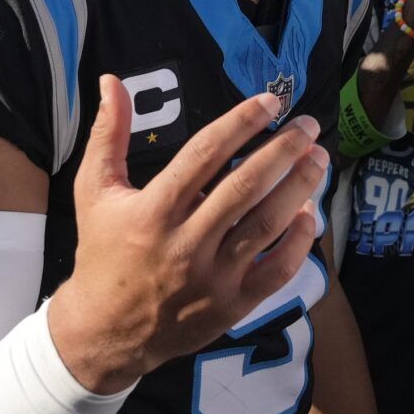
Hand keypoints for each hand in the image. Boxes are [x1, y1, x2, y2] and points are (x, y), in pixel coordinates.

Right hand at [47, 78, 329, 393]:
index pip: (205, 154)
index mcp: (153, 210)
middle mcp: (185, 243)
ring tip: (319, 158)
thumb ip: (108, 135)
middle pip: (246, 187)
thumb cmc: (102, 252)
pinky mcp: (232, 305)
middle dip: (284, 150)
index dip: (241, 123)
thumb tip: (111, 82)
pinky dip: (298, 242)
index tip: (271, 102)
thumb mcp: (94, 191)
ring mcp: (212, 277)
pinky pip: (276, 271)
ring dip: (299, 188)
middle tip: (308, 125)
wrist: (104, 332)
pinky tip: (309, 214)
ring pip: (267, 225)